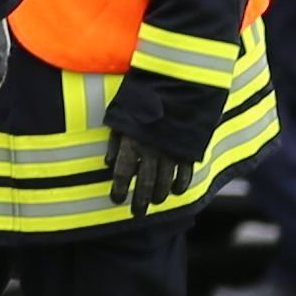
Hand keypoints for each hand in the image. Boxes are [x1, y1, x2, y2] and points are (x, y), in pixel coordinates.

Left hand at [102, 88, 203, 217]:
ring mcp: (171, 151)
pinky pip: (185, 174)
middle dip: (139, 201)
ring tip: (154, 202)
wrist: (176, 82)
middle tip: (136, 214)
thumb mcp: (121, 115)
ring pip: (165, 182)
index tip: (116, 200)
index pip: (122, 173)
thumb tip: (107, 163)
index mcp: (132, 141)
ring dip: (159, 195)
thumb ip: (114, 140)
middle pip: (144, 183)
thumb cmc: (143, 96)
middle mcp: (151, 150)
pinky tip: (177, 192)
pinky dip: (181, 185)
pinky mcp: (188, 148)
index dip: (118, 190)